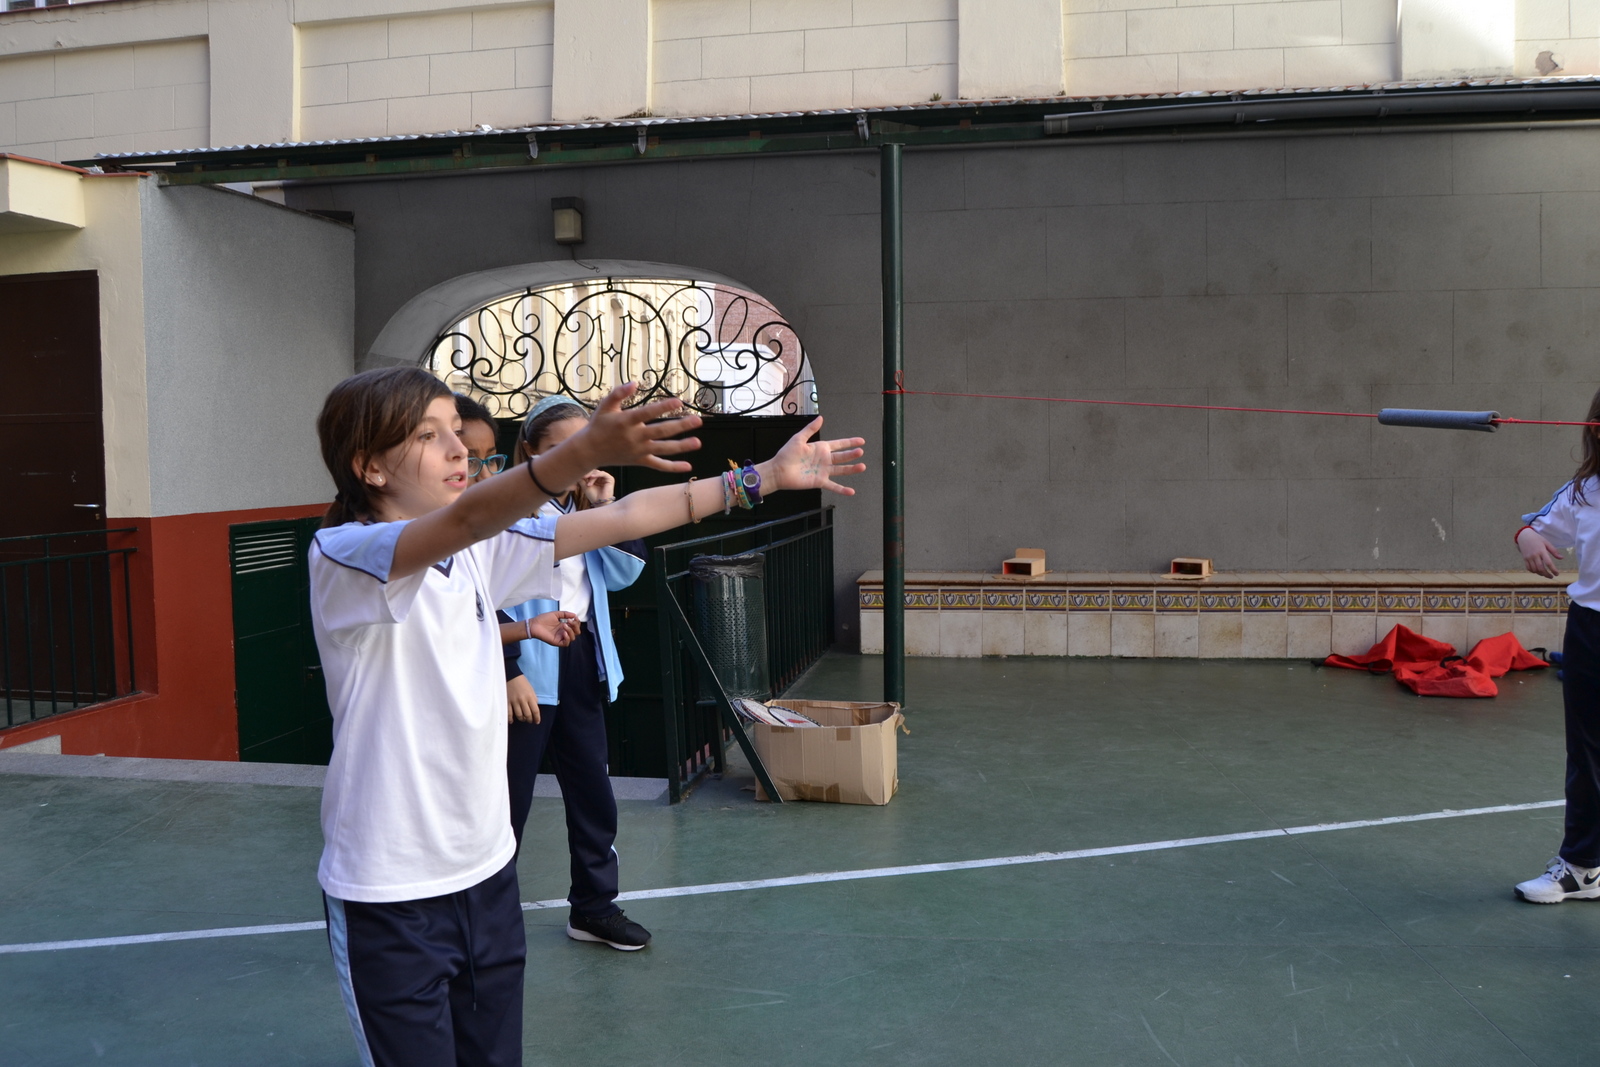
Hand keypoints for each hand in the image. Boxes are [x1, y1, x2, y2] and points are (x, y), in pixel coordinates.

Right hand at [507, 675, 540, 723]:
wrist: (512, 676)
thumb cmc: (523, 683)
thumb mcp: (531, 690)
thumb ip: (533, 699)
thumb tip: (534, 709)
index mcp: (530, 697)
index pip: (535, 711)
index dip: (537, 718)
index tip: (537, 722)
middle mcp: (523, 700)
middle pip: (527, 714)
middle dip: (529, 720)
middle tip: (529, 721)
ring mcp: (514, 701)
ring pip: (519, 715)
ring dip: (522, 719)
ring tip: (523, 719)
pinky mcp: (507, 702)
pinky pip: (509, 713)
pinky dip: (510, 719)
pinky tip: (512, 721)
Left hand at [529, 611, 580, 646]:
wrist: (534, 624)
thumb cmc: (543, 619)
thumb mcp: (555, 614)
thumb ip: (565, 614)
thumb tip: (574, 614)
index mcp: (564, 626)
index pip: (575, 626)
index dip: (577, 622)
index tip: (574, 617)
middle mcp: (564, 632)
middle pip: (576, 632)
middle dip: (575, 626)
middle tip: (569, 621)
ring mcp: (561, 637)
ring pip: (572, 638)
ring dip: (571, 631)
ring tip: (564, 625)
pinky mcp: (557, 642)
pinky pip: (566, 643)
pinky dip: (567, 638)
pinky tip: (564, 632)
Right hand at [564, 384, 702, 472]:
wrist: (589, 450)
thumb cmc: (599, 424)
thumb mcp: (605, 406)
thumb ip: (619, 393)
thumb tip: (635, 383)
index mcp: (626, 422)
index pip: (647, 413)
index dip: (663, 407)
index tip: (678, 401)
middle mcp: (634, 437)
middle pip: (661, 432)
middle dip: (680, 426)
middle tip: (698, 420)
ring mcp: (638, 451)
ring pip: (663, 449)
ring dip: (681, 447)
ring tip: (698, 442)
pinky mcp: (640, 461)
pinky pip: (658, 465)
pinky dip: (672, 467)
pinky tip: (687, 467)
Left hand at [579, 469, 614, 504]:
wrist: (599, 503)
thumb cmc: (593, 496)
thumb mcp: (584, 486)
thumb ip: (581, 479)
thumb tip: (577, 472)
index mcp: (596, 479)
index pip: (590, 472)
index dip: (585, 473)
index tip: (579, 475)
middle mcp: (601, 478)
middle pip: (594, 471)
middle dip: (588, 474)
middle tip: (583, 477)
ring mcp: (606, 478)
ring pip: (597, 472)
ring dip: (591, 476)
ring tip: (588, 483)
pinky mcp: (610, 479)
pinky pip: (603, 473)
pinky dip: (597, 474)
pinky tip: (592, 477)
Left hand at [757, 417, 866, 495]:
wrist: (779, 471)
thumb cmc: (786, 454)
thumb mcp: (799, 438)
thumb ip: (811, 429)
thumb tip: (821, 418)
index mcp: (820, 448)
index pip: (839, 444)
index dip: (850, 442)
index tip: (861, 441)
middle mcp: (824, 460)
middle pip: (842, 457)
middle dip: (852, 454)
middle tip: (860, 452)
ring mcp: (823, 471)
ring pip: (841, 470)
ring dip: (852, 469)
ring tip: (862, 467)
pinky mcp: (820, 482)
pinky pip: (833, 486)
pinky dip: (842, 489)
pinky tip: (851, 492)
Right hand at [1518, 527, 1563, 578]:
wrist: (1524, 536)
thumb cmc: (1537, 539)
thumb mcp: (1547, 543)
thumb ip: (1554, 551)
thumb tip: (1562, 558)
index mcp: (1541, 551)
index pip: (1548, 563)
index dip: (1553, 570)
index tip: (1557, 574)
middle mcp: (1534, 555)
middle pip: (1541, 568)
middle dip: (1547, 574)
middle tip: (1551, 576)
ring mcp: (1528, 558)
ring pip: (1534, 569)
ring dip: (1541, 574)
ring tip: (1545, 575)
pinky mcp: (1524, 559)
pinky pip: (1529, 568)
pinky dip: (1534, 571)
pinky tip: (1538, 571)